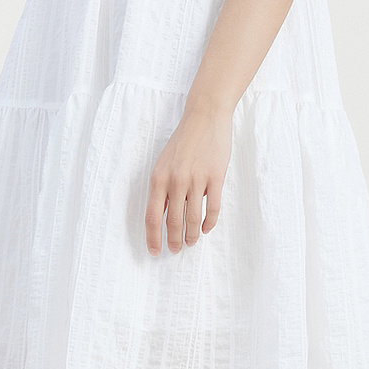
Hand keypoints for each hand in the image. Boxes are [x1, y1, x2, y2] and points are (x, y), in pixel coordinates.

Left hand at [144, 103, 232, 255]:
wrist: (205, 116)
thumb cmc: (184, 140)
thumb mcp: (164, 162)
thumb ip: (162, 187)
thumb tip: (162, 215)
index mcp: (159, 177)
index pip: (152, 216)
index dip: (153, 237)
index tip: (155, 251)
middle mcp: (175, 180)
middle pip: (173, 221)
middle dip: (174, 240)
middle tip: (176, 250)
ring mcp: (196, 179)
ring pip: (192, 218)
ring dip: (191, 235)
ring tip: (190, 242)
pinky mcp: (215, 177)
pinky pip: (212, 208)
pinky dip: (208, 223)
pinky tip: (206, 228)